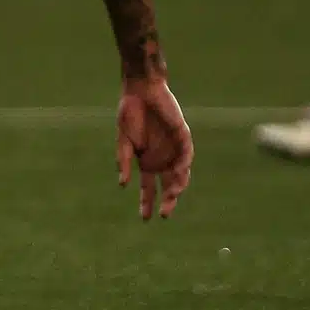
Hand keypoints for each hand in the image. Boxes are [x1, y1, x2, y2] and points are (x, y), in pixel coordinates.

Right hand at [116, 78, 191, 219]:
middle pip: (168, 185)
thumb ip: (123, 160)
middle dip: (167, 201)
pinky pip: (187, 155)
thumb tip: (122, 184)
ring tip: (172, 197)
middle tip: (163, 215)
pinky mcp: (183, 137)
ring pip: (180, 174)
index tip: (145, 218)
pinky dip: (183, 165)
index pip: (149, 187)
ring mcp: (174, 149)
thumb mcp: (123, 140)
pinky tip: (178, 173)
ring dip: (177, 186)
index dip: (146, 202)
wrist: (141, 91)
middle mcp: (162, 158)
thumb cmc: (130, 113)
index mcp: (147, 161)